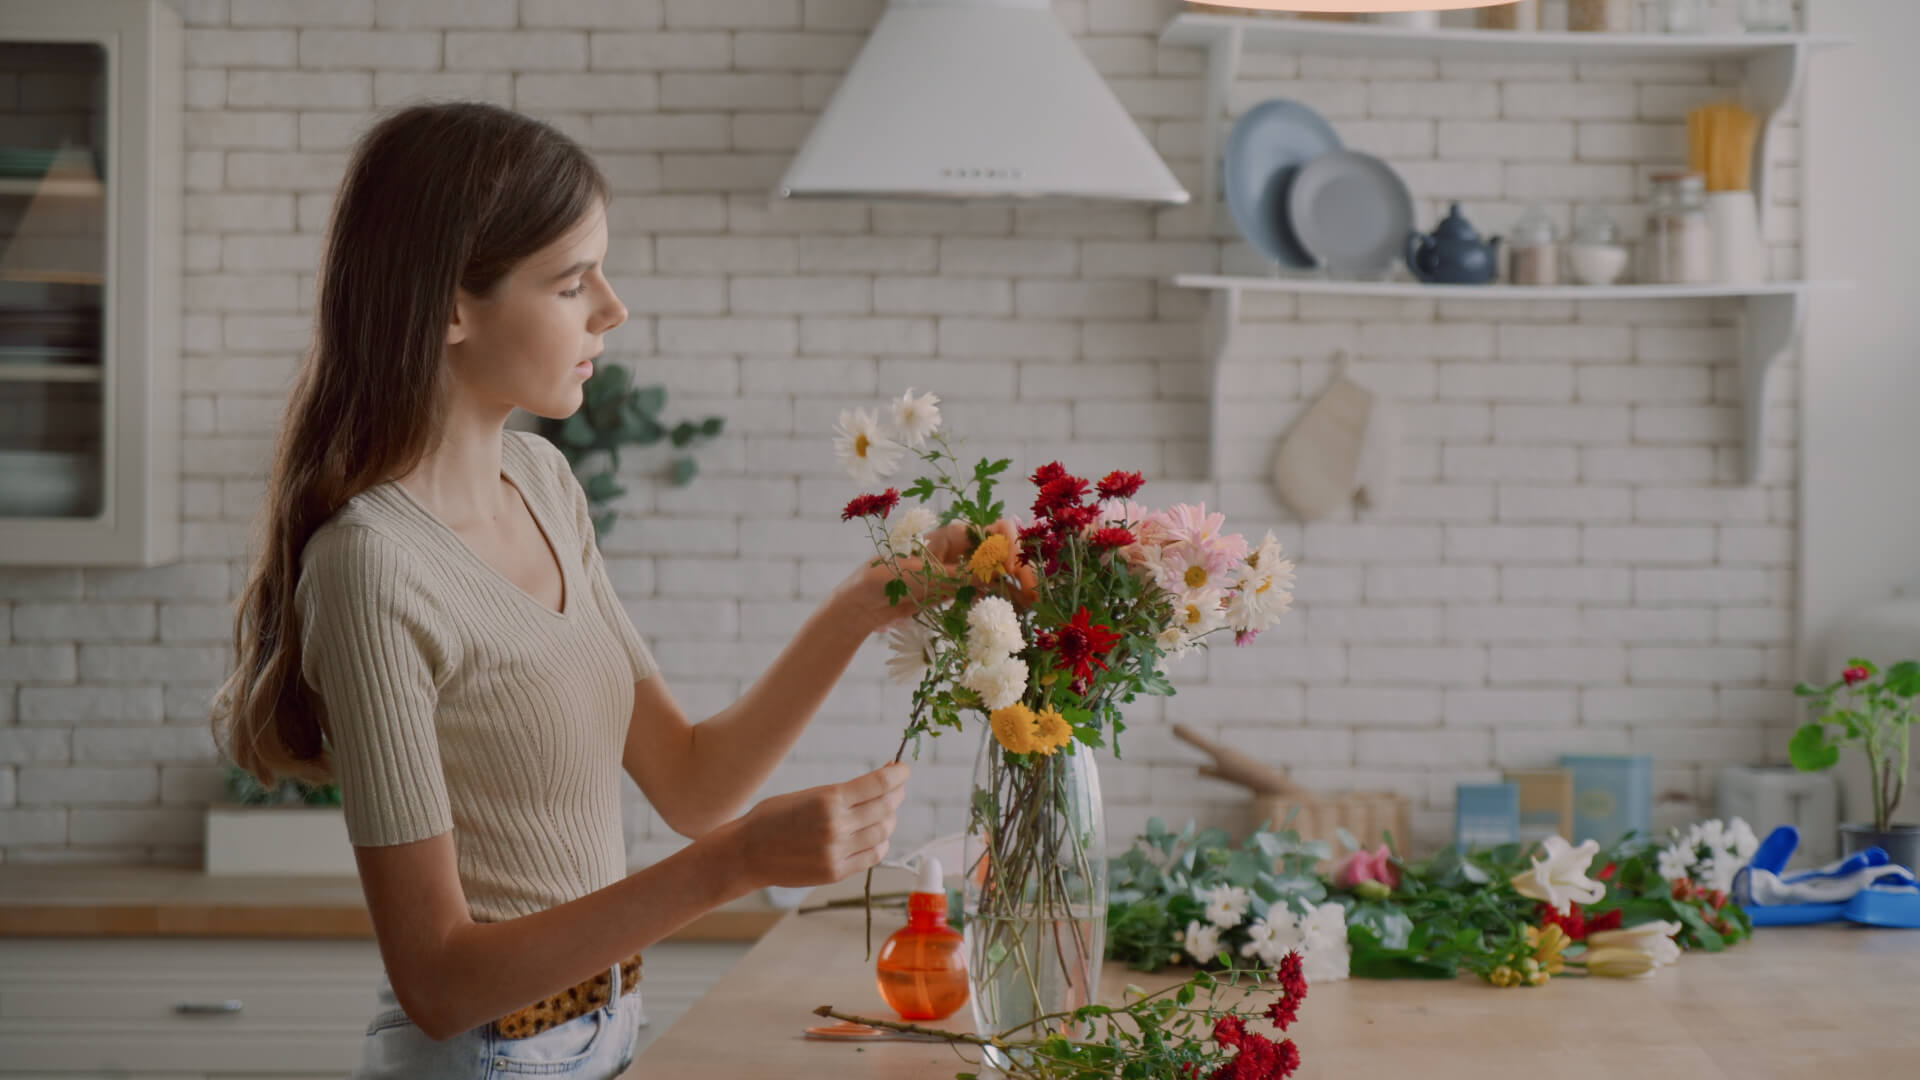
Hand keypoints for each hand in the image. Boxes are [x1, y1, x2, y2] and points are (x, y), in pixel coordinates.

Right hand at [724, 763, 908, 889]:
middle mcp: (837, 825)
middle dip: (896, 795)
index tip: (903, 770)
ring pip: (883, 832)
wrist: (747, 852)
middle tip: (897, 790)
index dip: (897, 776)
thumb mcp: (808, 795)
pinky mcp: (836, 872)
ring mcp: (838, 851)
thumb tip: (880, 783)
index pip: (878, 784)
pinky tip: (876, 836)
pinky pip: (873, 856)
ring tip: (885, 813)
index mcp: (828, 799)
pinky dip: (881, 843)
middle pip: (886, 807)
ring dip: (890, 820)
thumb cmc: (774, 817)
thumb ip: (843, 793)